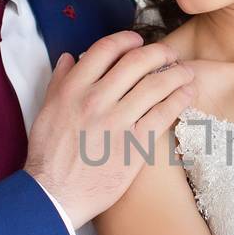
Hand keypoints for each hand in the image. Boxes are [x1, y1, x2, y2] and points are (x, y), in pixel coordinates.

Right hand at [24, 31, 195, 224]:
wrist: (55, 194)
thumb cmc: (49, 155)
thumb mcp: (46, 111)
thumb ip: (60, 81)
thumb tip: (70, 57)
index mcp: (73, 88)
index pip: (105, 49)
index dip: (127, 40)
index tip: (138, 40)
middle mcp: (95, 100)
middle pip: (136, 62)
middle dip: (159, 53)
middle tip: (170, 55)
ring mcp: (117, 121)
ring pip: (155, 85)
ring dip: (176, 74)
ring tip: (186, 72)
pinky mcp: (134, 144)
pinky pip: (163, 114)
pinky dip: (178, 99)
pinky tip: (187, 94)